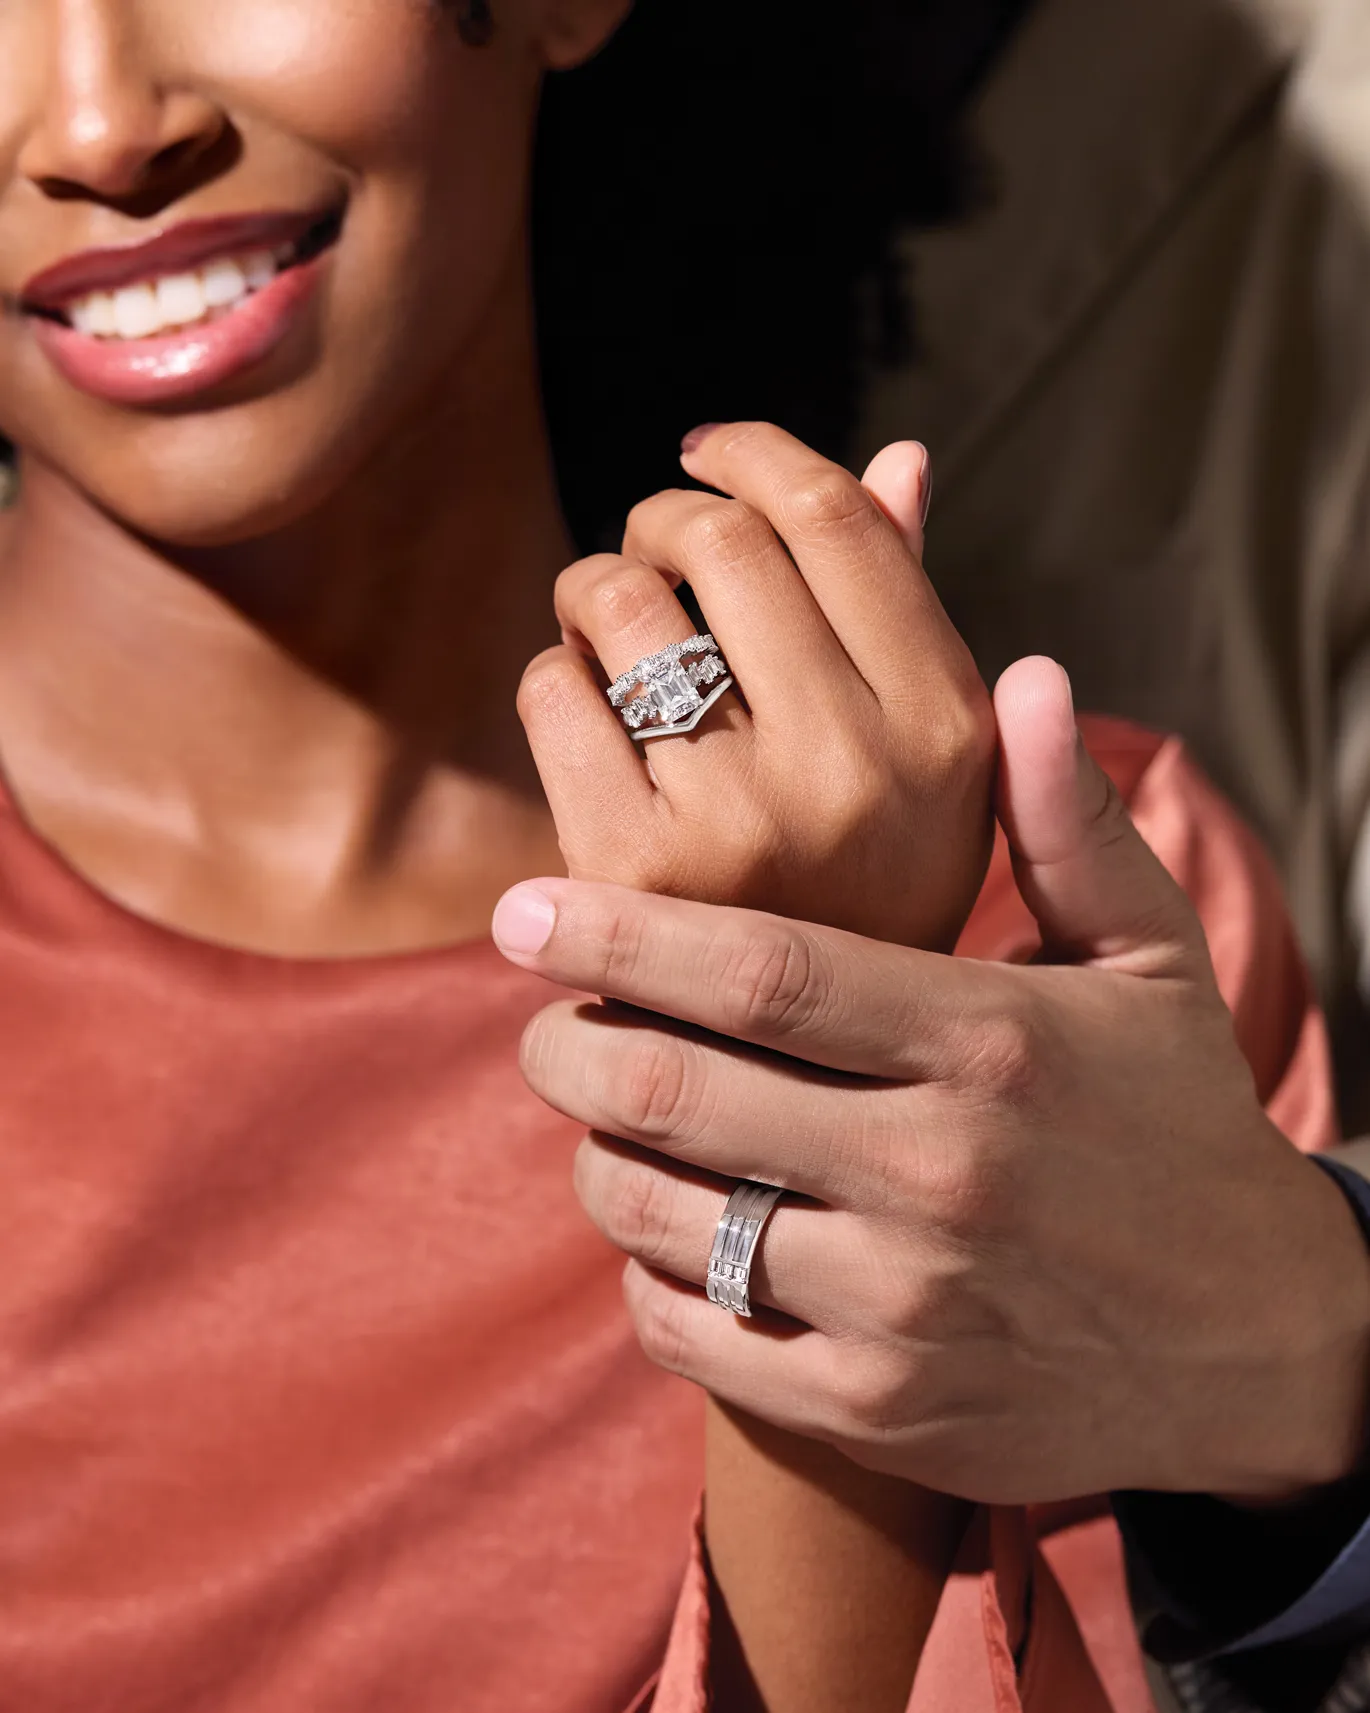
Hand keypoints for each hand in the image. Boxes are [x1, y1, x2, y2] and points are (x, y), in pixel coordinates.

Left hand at [496, 658, 1369, 1505]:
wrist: (1259, 1348)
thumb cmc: (1183, 1126)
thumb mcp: (1153, 961)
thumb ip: (1069, 823)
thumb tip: (1026, 674)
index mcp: (989, 1041)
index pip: (758, 970)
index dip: (617, 929)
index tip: (519, 907)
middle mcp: (937, 1172)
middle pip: (671, 1090)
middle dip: (564, 1042)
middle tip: (542, 1018)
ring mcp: (903, 1304)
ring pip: (659, 1216)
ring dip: (598, 1156)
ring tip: (612, 1117)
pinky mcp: (880, 1409)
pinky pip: (693, 1335)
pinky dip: (647, 1275)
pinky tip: (673, 1232)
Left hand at [516, 422, 994, 950]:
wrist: (802, 1085)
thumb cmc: (863, 901)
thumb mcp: (937, 772)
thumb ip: (912, 616)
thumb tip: (900, 456)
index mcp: (946, 729)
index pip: (837, 519)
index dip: (756, 453)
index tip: (708, 450)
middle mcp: (855, 769)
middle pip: (720, 537)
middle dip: (661, 521)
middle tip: (649, 561)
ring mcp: (742, 824)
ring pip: (619, 600)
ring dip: (592, 590)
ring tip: (607, 640)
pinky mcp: (633, 876)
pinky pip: (550, 691)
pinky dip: (551, 681)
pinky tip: (585, 729)